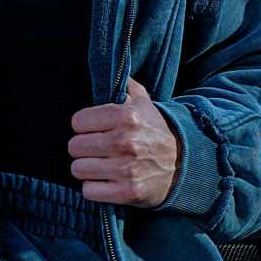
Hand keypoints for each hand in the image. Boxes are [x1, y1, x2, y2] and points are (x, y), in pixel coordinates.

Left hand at [68, 77, 179, 206]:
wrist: (185, 165)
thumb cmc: (157, 132)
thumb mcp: (145, 102)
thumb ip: (124, 85)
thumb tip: (109, 68)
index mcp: (126, 116)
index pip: (78, 122)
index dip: (84, 127)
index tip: (94, 130)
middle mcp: (125, 142)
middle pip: (74, 147)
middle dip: (83, 149)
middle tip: (97, 150)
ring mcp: (126, 170)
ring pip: (78, 169)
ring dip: (87, 169)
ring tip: (102, 165)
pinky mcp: (126, 193)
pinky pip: (89, 191)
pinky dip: (94, 188)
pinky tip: (106, 181)